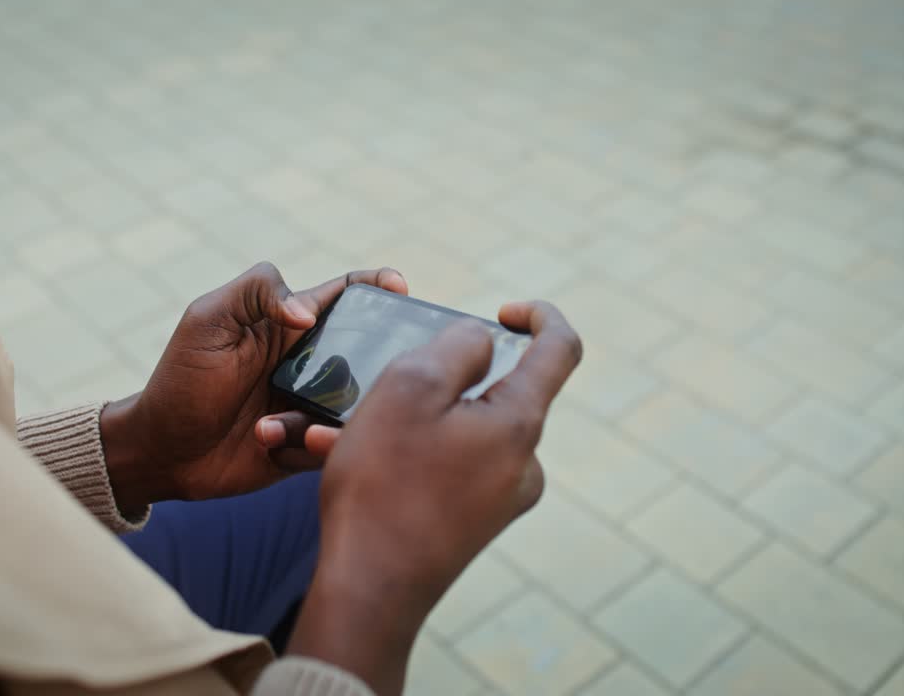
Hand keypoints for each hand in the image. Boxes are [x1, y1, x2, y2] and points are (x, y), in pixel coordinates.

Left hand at [99, 262, 406, 507]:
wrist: (160, 451)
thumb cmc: (181, 379)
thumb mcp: (207, 319)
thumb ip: (256, 292)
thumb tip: (306, 313)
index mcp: (293, 325)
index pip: (347, 296)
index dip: (378, 286)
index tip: (399, 287)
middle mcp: (312, 364)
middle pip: (369, 351)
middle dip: (382, 358)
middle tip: (376, 368)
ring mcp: (313, 406)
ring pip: (357, 404)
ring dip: (333, 411)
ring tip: (283, 421)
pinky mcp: (308, 447)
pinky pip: (333, 445)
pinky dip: (312, 444)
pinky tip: (269, 440)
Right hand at [288, 301, 581, 695]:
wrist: (369, 591)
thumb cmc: (385, 484)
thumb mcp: (411, 387)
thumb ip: (457, 346)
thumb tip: (482, 340)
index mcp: (520, 423)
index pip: (560, 349)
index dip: (540, 316)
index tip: (503, 311)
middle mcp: (524, 463)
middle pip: (497, 392)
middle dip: (442, 378)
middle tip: (383, 385)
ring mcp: (501, 499)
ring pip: (460, 431)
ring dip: (408, 420)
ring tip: (343, 431)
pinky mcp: (473, 524)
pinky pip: (444, 467)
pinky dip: (404, 454)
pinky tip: (350, 460)